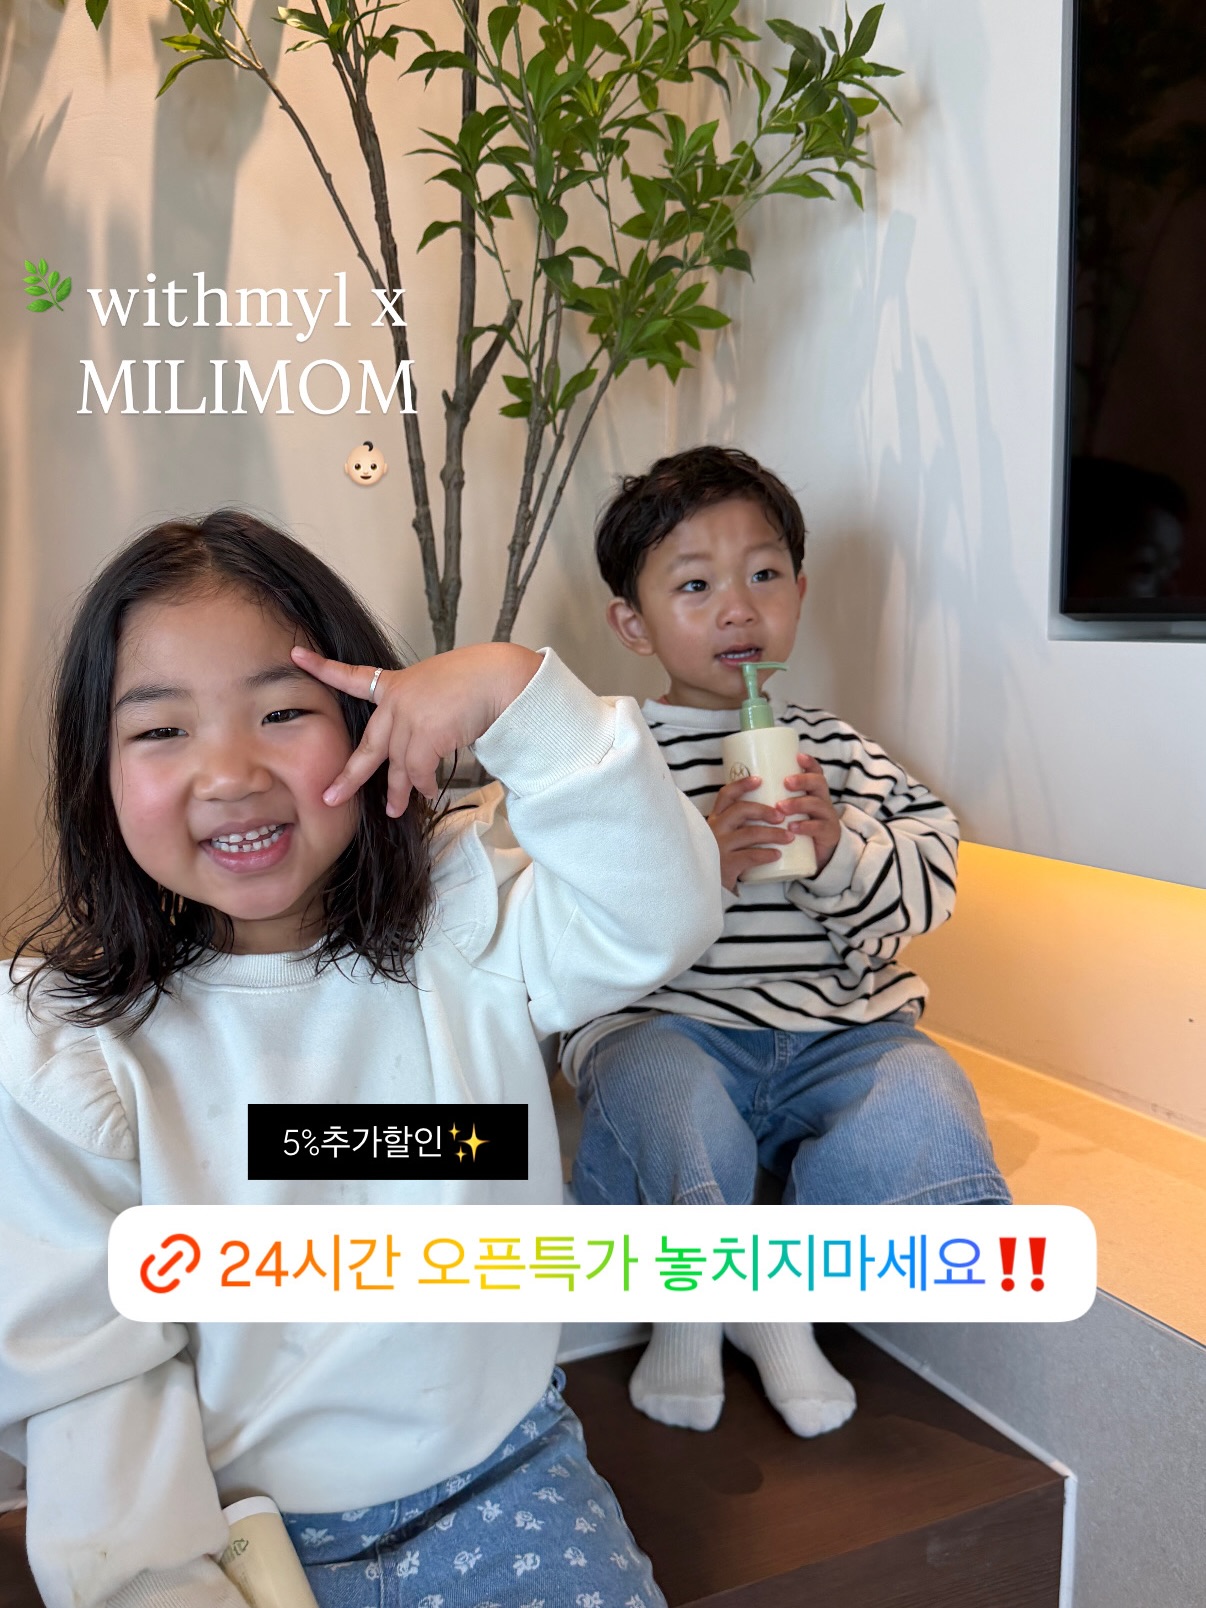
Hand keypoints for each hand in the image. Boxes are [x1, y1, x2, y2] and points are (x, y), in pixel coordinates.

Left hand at [291, 642, 541, 815]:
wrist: (498, 678)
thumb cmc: (479, 679)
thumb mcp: (438, 686)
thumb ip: (418, 711)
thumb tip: (418, 748)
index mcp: (397, 684)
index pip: (354, 675)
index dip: (324, 668)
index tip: (298, 656)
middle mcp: (396, 702)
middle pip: (367, 746)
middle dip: (348, 777)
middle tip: (330, 798)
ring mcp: (408, 719)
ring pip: (397, 767)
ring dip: (399, 792)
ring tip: (394, 810)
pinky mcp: (423, 735)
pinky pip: (418, 772)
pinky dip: (423, 785)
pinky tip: (429, 793)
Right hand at [706, 774, 795, 892]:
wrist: (703, 887)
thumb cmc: (720, 858)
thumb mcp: (723, 837)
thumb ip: (738, 826)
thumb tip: (771, 812)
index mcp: (715, 819)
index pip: (726, 795)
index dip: (742, 785)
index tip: (760, 780)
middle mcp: (714, 829)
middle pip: (741, 810)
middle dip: (764, 810)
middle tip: (781, 816)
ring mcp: (719, 846)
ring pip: (750, 833)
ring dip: (773, 834)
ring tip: (789, 837)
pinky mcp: (725, 864)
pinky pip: (751, 855)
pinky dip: (767, 854)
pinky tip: (778, 854)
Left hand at [779, 752, 841, 870]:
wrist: (813, 857)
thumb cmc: (792, 828)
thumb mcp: (784, 811)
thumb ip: (771, 798)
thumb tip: (739, 784)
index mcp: (811, 792)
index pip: (815, 772)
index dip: (809, 762)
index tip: (798, 756)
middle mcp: (822, 800)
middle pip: (819, 783)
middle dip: (803, 780)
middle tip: (786, 782)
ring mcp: (827, 817)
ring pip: (817, 804)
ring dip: (798, 803)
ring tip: (781, 807)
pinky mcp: (828, 834)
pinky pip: (819, 828)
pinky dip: (805, 826)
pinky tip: (793, 827)